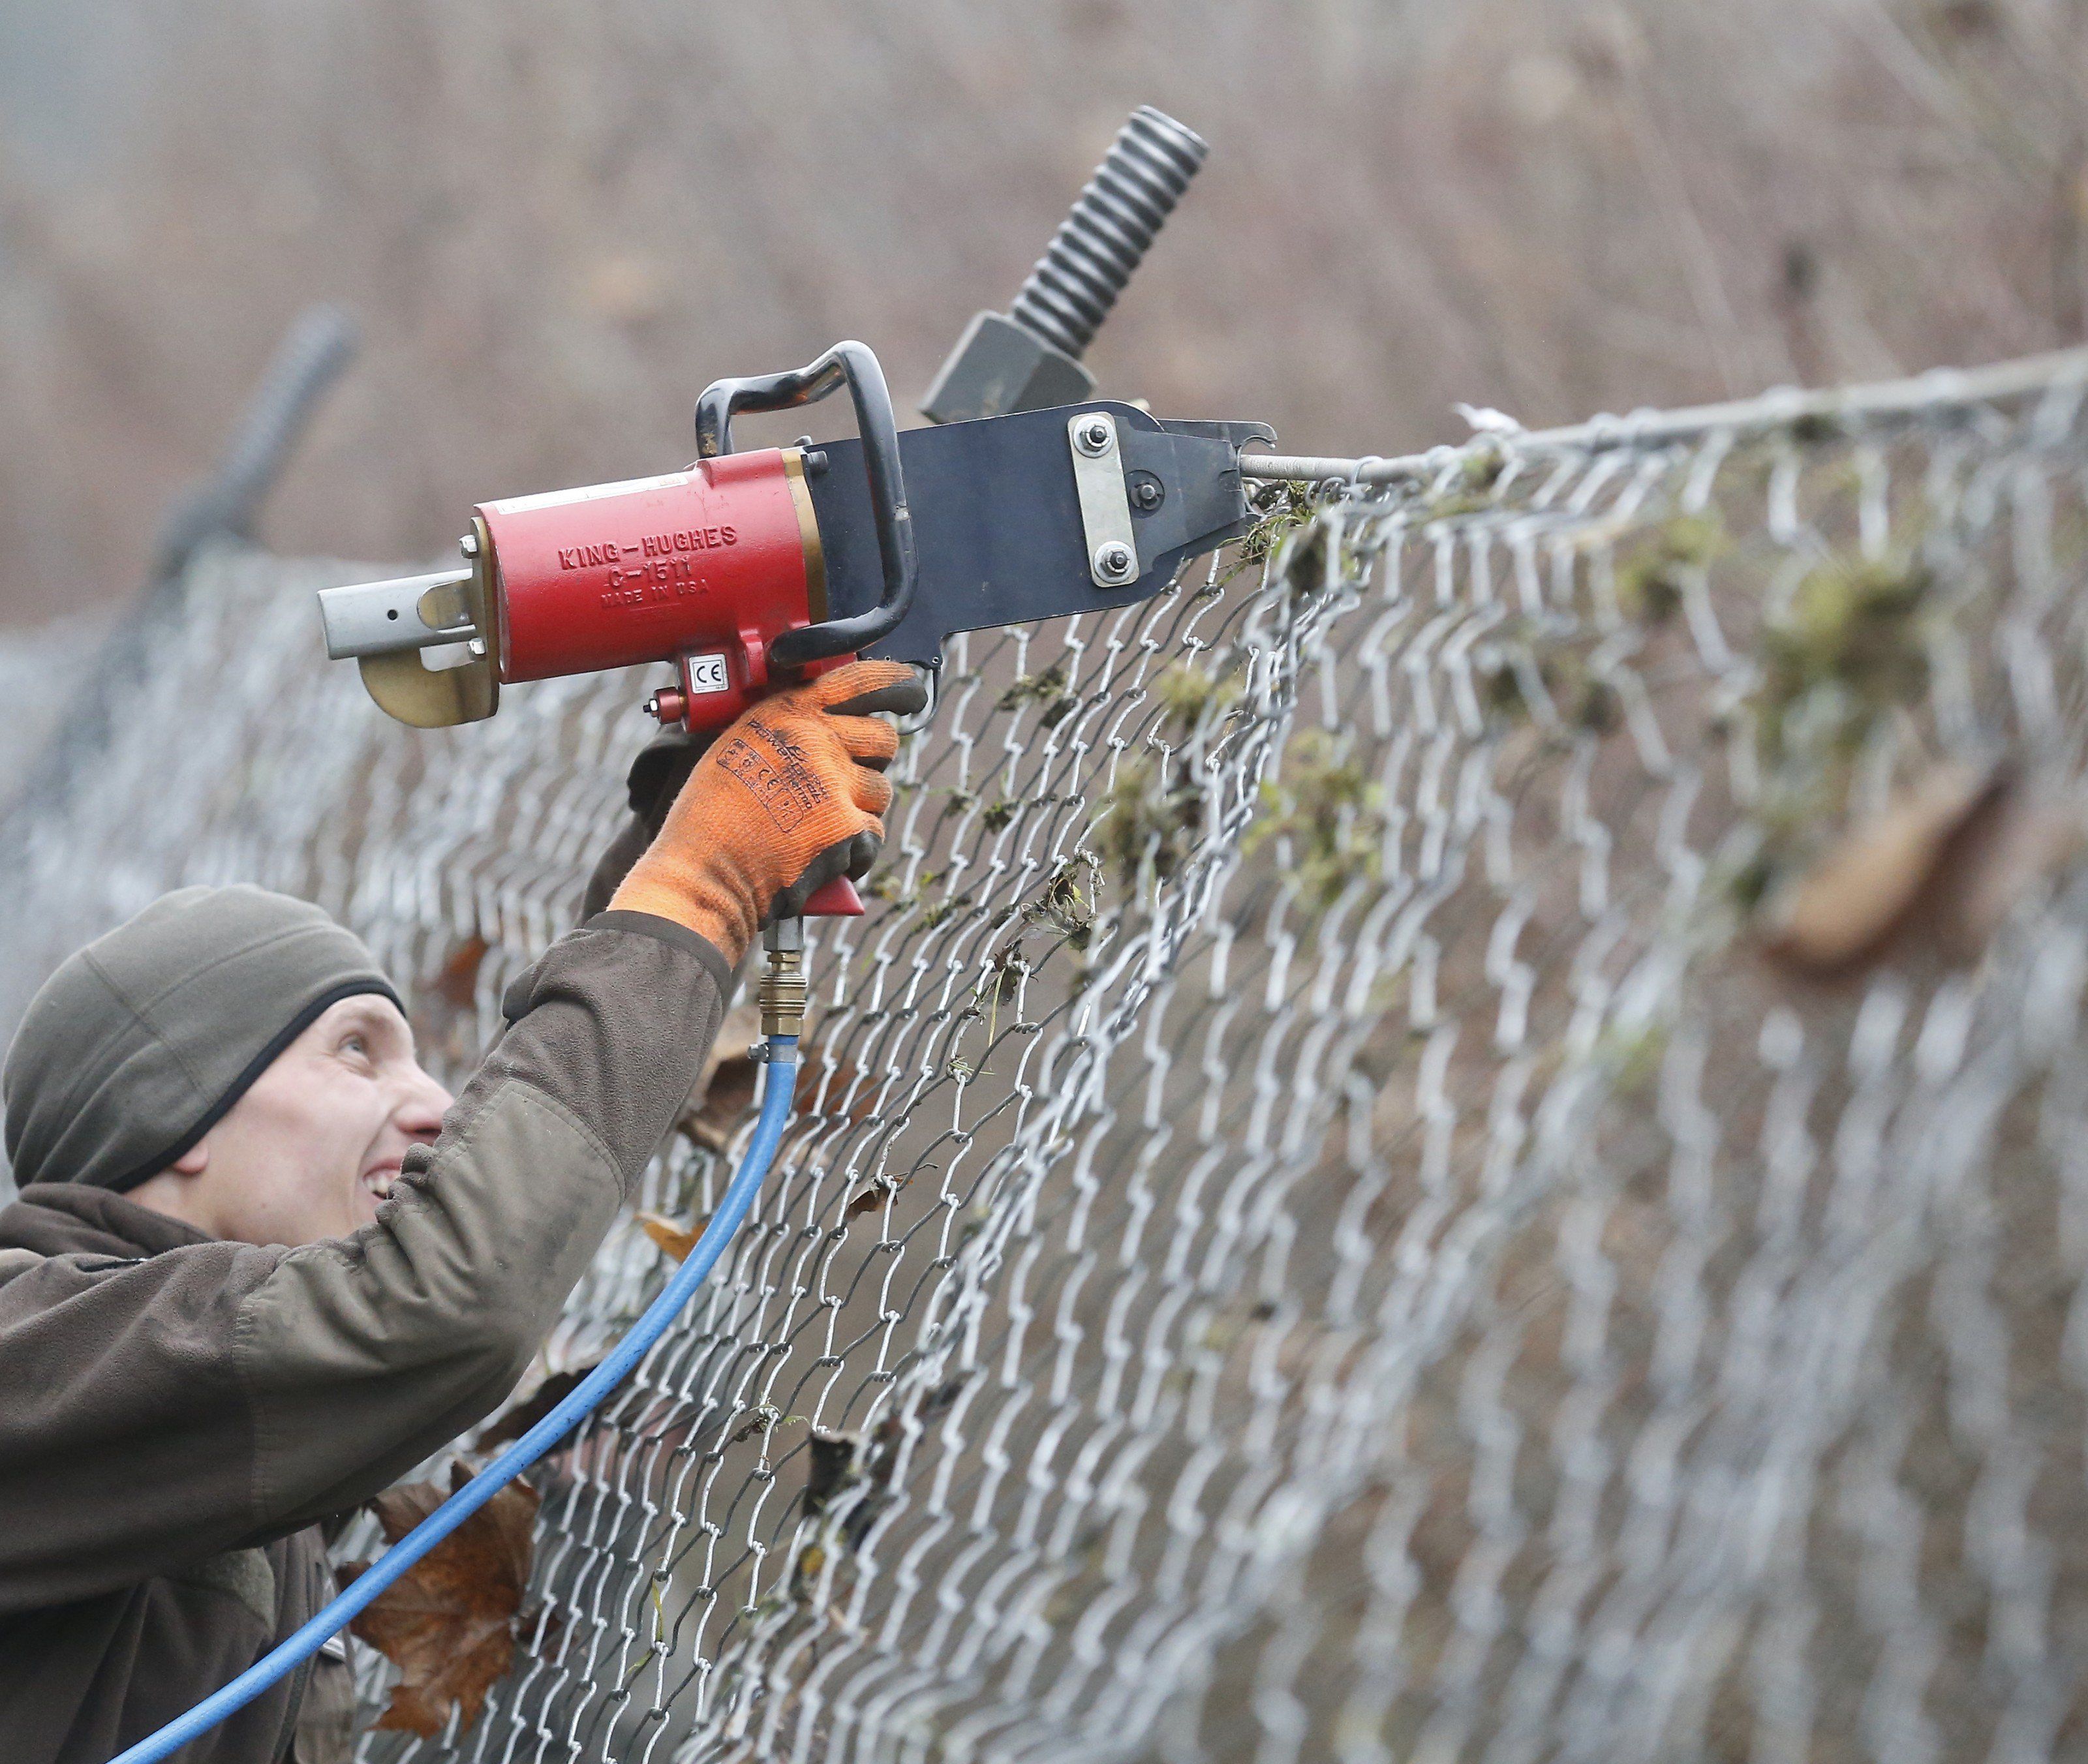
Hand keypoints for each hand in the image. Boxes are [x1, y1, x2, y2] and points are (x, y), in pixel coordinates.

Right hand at [609, 661, 925, 962]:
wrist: (705, 867)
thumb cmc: (710, 816)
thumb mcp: (737, 747)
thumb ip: (782, 731)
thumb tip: (820, 734)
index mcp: (788, 713)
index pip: (856, 680)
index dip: (894, 682)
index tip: (910, 688)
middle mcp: (816, 739)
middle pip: (884, 738)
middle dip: (877, 759)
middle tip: (855, 778)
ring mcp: (835, 782)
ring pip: (881, 790)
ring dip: (862, 810)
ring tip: (825, 825)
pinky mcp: (847, 826)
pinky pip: (874, 835)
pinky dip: (857, 852)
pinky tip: (828, 857)